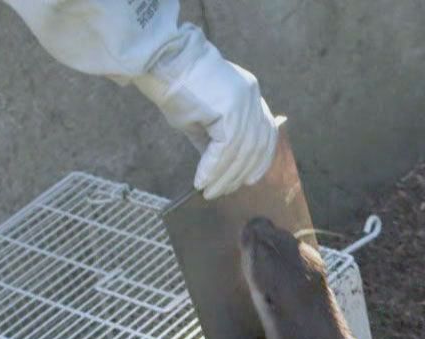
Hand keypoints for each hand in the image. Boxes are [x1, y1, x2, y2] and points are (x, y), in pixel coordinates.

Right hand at [147, 36, 279, 198]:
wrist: (160, 61)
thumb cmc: (174, 86)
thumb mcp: (201, 118)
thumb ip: (214, 139)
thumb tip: (218, 167)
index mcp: (249, 94)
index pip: (265, 132)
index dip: (261, 159)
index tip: (249, 179)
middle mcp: (252, 96)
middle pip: (256, 145)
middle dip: (240, 173)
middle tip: (223, 191)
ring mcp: (244, 101)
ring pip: (242, 151)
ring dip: (224, 176)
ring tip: (210, 191)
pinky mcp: (230, 108)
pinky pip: (226, 148)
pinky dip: (213, 168)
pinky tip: (201, 180)